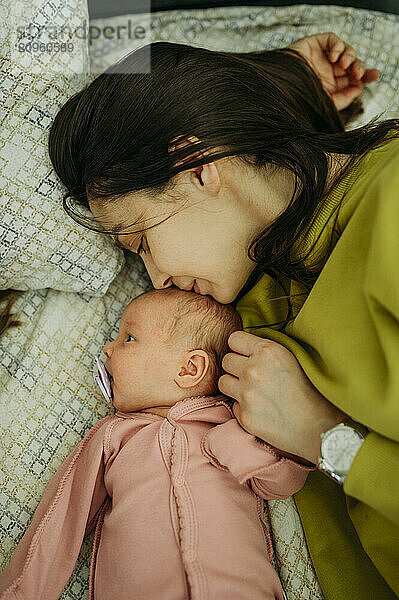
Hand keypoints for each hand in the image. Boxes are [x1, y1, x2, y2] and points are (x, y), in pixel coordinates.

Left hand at [218, 331, 345, 463]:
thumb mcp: (294, 358)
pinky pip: (233, 405)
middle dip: (236, 367)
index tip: (248, 355)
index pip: (234, 339)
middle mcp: (253, 370)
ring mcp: (247, 394)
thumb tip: (247, 347)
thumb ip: (267, 351)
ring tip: (254, 392)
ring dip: (234, 386)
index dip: (241, 348)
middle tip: (254, 376)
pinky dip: (243, 407)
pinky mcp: (244, 416)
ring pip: (224, 382)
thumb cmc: (314, 391)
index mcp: (267, 351)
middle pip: (226, 360)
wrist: (322, 428)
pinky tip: (261, 410)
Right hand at [288, 32, 380, 110]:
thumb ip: (342, 99)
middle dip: (359, 67)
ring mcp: (320, 58)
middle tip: (358, 74)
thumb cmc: (298, 100)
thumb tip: (358, 89)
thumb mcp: (324, 104)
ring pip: (345, 51)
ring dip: (351, 57)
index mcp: (329, 87)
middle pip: (351, 65)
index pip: (351, 79)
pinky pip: (332, 40)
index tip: (375, 75)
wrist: (278, 91)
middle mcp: (326, 72)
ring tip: (345, 65)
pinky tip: (334, 57)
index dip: (365, 76)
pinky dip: (338, 46)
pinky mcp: (313, 45)